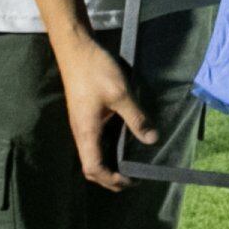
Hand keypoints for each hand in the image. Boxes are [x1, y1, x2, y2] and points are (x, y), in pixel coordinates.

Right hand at [54, 29, 155, 191]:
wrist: (76, 47)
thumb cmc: (95, 70)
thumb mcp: (121, 94)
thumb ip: (137, 119)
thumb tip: (152, 140)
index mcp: (86, 132)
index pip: (94, 169)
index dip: (111, 180)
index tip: (131, 180)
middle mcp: (81, 132)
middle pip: (91, 166)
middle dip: (109, 178)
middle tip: (132, 179)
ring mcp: (82, 123)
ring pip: (92, 153)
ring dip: (108, 163)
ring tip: (129, 165)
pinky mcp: (85, 114)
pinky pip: (94, 140)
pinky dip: (107, 148)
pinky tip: (122, 141)